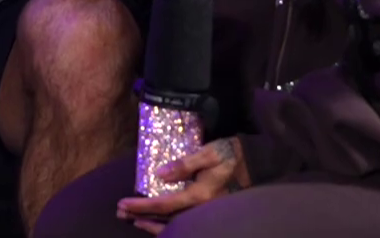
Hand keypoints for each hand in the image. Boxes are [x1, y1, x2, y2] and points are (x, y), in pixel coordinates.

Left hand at [116, 138, 251, 232]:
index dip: (141, 206)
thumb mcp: (208, 153)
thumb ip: (184, 164)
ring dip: (153, 225)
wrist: (259, 164)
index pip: (164, 204)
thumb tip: (159, 175)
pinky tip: (159, 223)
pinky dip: (169, 225)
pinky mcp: (211, 213)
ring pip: (176, 226)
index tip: (122, 204)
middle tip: (121, 215)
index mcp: (200, 195)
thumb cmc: (232, 155)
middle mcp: (203, 210)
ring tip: (134, 222)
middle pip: (167, 220)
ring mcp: (208, 214)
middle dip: (142, 218)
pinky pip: (186, 223)